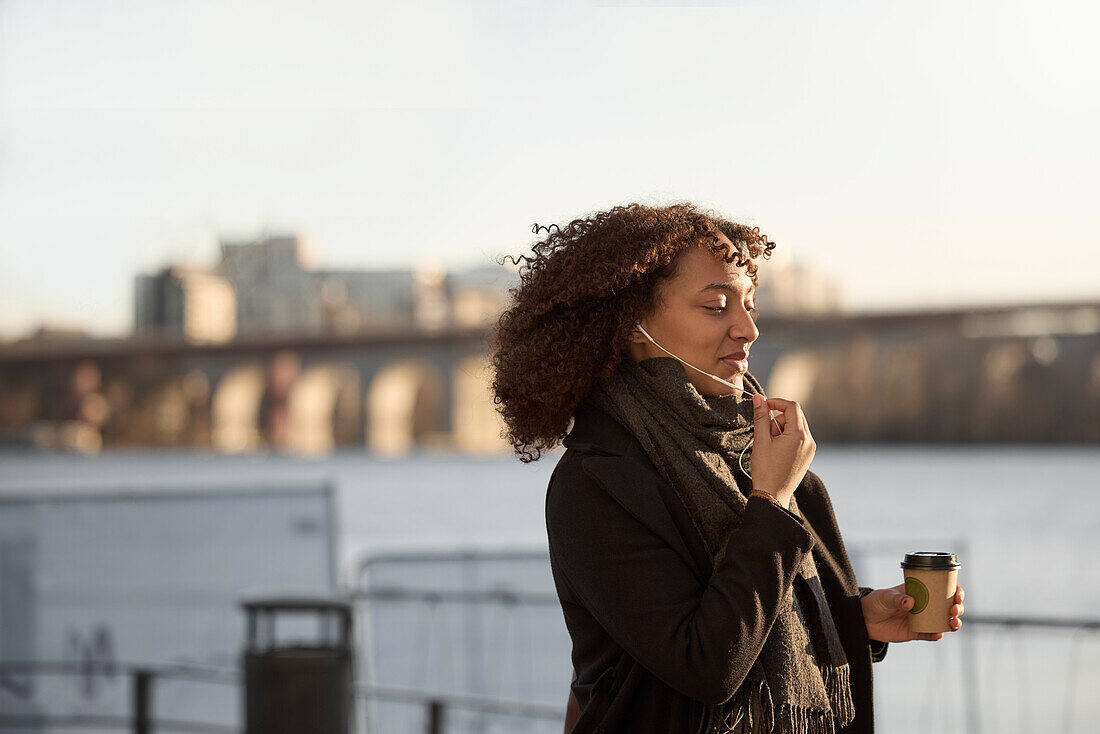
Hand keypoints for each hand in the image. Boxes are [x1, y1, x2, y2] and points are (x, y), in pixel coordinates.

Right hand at [751, 395, 815, 509]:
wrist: (772, 495)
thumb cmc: (765, 470)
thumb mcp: (761, 441)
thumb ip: (761, 417)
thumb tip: (759, 398)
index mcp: (799, 435)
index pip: (792, 406)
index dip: (776, 402)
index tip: (763, 406)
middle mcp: (809, 440)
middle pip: (795, 415)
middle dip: (778, 417)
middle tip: (765, 432)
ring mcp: (810, 449)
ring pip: (797, 426)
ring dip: (782, 428)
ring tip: (771, 444)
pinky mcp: (808, 455)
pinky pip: (799, 437)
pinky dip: (787, 437)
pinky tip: (777, 450)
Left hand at [862, 582, 964, 642]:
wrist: (865, 619)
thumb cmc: (876, 602)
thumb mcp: (885, 597)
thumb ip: (897, 599)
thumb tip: (910, 603)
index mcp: (921, 591)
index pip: (943, 589)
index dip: (955, 591)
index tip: (957, 594)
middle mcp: (925, 605)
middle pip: (949, 606)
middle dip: (957, 608)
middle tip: (954, 609)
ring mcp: (922, 620)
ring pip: (944, 622)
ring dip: (953, 623)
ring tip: (952, 623)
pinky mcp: (916, 633)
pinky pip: (930, 635)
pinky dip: (936, 635)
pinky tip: (938, 634)